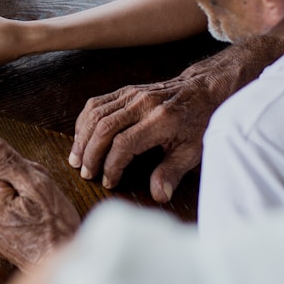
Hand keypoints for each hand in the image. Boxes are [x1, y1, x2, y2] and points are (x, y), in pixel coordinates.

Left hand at [0, 131, 80, 270]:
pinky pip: (1, 212)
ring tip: (39, 210)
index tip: (35, 184)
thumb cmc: (56, 229)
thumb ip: (7, 161)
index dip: (20, 169)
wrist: (62, 265)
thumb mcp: (37, 185)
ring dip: (18, 196)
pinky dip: (16, 211)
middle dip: (18, 181)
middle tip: (40, 197)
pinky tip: (33, 221)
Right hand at [70, 37, 283, 202]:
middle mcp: (143, 103)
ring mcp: (132, 93)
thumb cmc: (201, 121)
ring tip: (76, 158)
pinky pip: (97, 103)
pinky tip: (82, 137)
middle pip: (103, 128)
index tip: (109, 182)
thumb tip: (158, 196)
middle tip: (86, 174)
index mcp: (161, 120)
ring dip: (81, 137)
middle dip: (90, 154)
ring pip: (95, 114)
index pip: (123, 144)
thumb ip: (172, 172)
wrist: (207, 88)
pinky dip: (84, 121)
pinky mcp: (126, 90)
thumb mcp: (194, 150)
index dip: (111, 166)